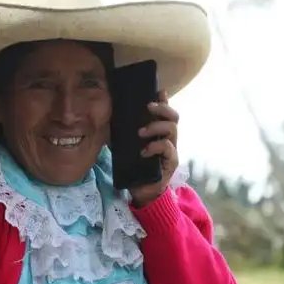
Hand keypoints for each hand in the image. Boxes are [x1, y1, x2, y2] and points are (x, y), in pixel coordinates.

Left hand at [129, 91, 179, 207]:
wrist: (141, 191)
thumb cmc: (134, 167)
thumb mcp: (126, 145)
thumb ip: (124, 132)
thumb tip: (110, 116)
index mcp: (159, 132)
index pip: (165, 112)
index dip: (164, 100)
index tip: (158, 91)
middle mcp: (168, 138)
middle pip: (173, 117)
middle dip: (162, 108)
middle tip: (148, 107)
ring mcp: (171, 150)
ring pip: (172, 129)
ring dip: (155, 126)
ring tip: (140, 132)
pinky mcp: (171, 162)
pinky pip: (167, 148)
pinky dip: (154, 146)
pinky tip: (143, 151)